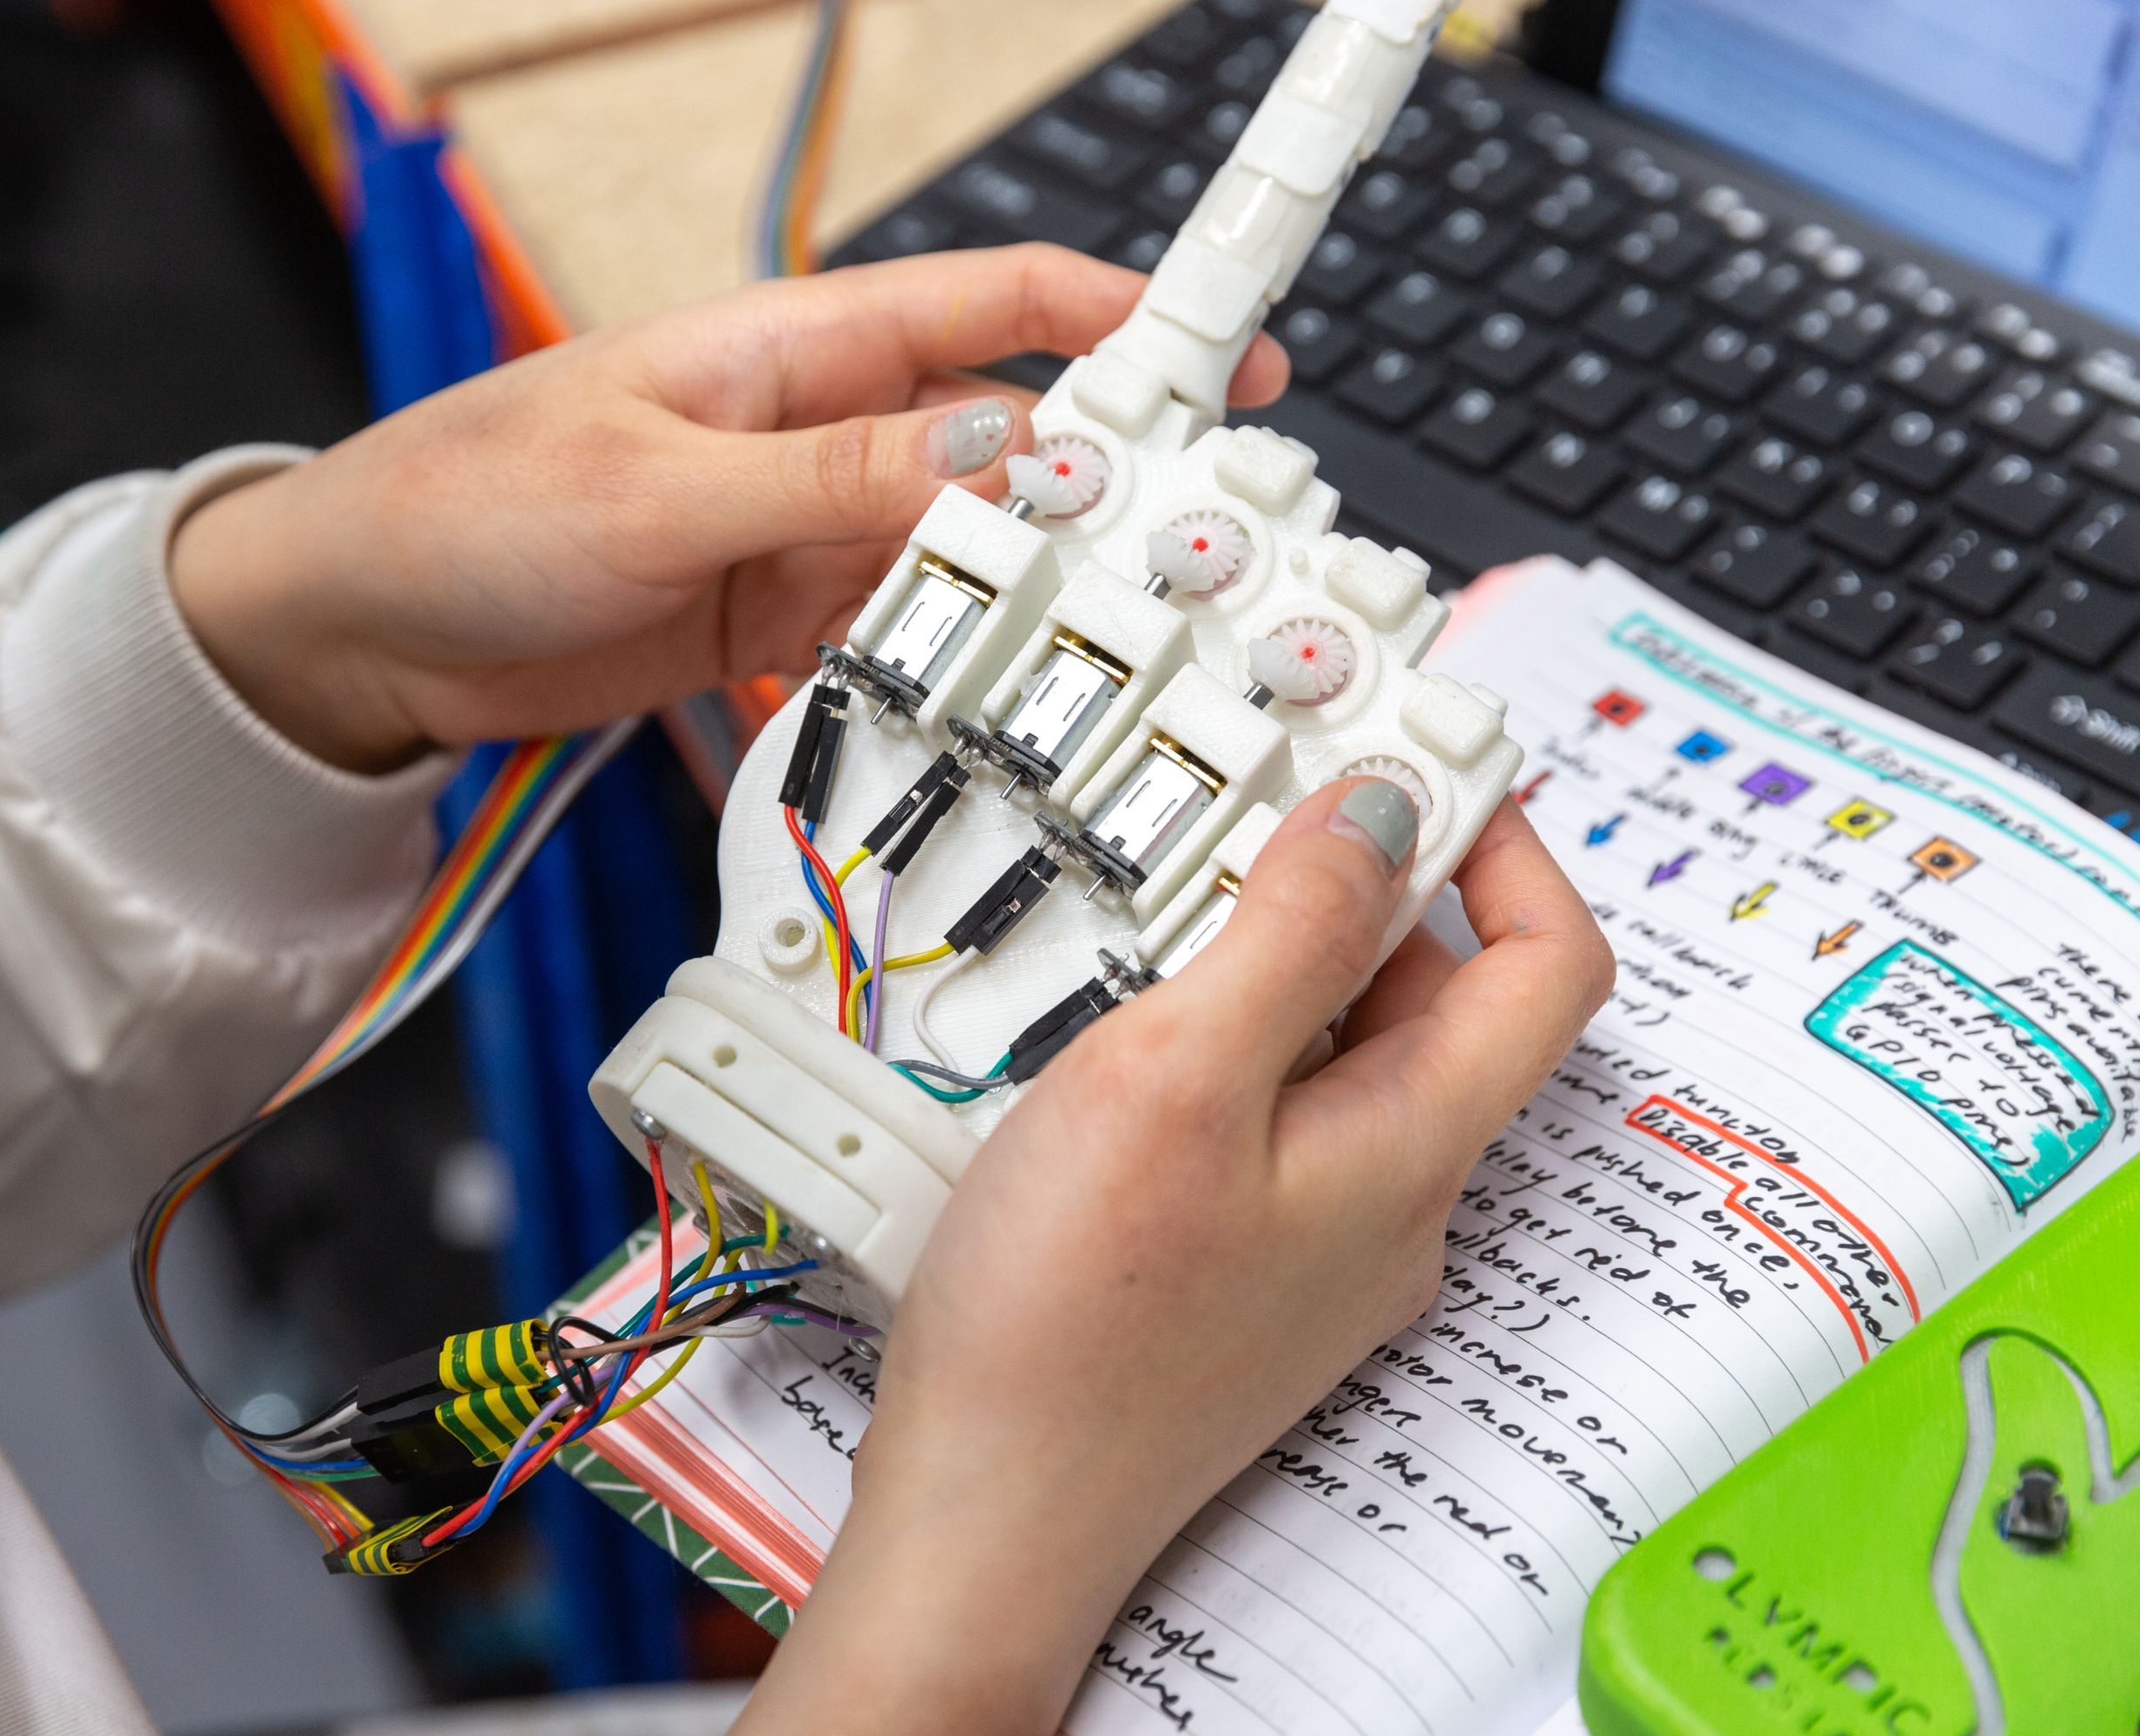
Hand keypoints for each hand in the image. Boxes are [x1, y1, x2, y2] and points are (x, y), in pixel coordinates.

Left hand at [169, 245, 1285, 770]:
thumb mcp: (656, 488)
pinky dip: (940, 668)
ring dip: (1025, 594)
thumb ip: (831, 476)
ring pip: (960, 553)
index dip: (1120, 314)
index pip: (988, 306)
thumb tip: (999, 448)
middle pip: (1002, 443)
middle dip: (1103, 484)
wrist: (355, 633)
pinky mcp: (771, 621)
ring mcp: (797, 533)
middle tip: (1194, 550)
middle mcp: (812, 434)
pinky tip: (980, 702)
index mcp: (788, 350)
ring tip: (1104, 647)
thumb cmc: (461, 507)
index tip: (1232, 353)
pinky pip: (894, 637)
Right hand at [746, 784, 1612, 1734]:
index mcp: (1411, 1149)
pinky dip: (1215, 1045)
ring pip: (1336, 1055)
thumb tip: (1376, 812)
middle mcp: (1389, 1201)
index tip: (1414, 761)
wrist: (985, 1510)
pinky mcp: (1239, 1267)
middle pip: (1433, 1000)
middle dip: (1352, 891)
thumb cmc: (1069, 1323)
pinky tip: (1117, 1041)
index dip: (1504, 844)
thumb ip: (1290, 933)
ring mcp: (1315, 1244)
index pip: (1549, 966)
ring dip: (1267, 966)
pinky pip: (1267, 1117)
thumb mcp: (1178, 1077)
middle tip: (1243, 821)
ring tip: (1157, 928)